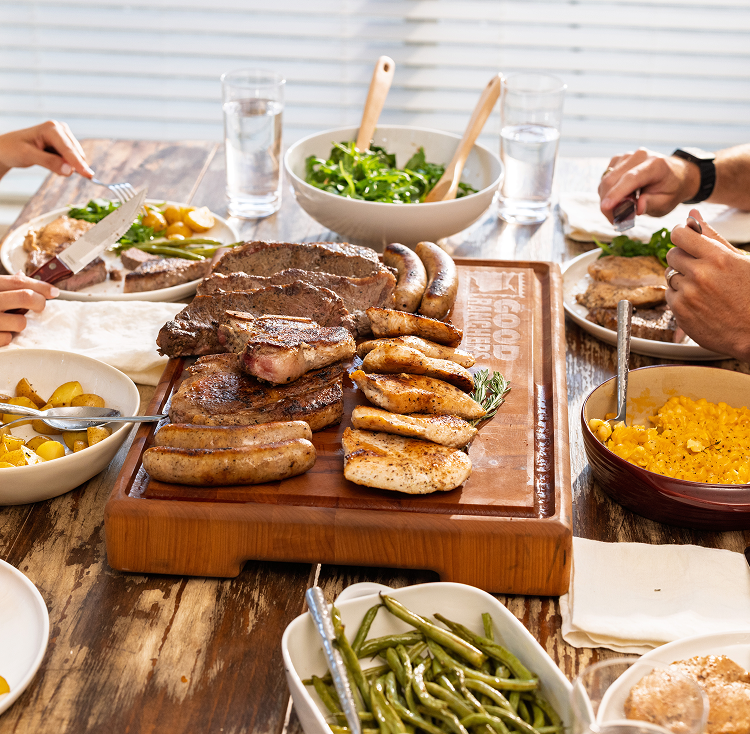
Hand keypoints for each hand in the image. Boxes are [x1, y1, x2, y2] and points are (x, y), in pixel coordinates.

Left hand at [0, 121, 93, 180]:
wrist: (6, 148)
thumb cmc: (13, 149)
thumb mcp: (28, 156)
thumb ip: (49, 162)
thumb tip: (70, 171)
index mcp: (51, 128)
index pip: (68, 150)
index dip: (79, 164)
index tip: (89, 176)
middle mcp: (60, 129)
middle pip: (76, 153)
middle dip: (70, 165)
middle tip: (53, 170)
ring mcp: (63, 135)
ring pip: (76, 157)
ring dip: (66, 165)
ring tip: (47, 162)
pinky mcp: (64, 142)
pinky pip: (72, 158)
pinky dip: (65, 164)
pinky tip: (52, 161)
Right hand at [0, 274, 58, 346]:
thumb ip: (3, 285)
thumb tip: (23, 276)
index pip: (19, 282)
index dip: (41, 286)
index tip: (54, 291)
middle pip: (26, 297)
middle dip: (39, 302)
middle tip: (39, 307)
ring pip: (21, 322)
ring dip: (18, 324)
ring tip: (5, 321)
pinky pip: (8, 339)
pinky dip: (6, 337)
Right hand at [598, 148, 699, 222]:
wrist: (676, 176)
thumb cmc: (671, 190)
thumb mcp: (666, 202)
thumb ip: (652, 204)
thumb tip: (638, 208)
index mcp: (655, 165)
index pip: (630, 179)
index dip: (616, 193)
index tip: (605, 207)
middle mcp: (639, 156)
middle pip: (612, 180)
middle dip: (608, 204)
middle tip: (615, 220)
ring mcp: (626, 157)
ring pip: (605, 181)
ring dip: (607, 200)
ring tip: (620, 210)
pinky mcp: (618, 160)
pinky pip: (604, 179)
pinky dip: (607, 193)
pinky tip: (619, 199)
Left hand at [665, 209, 749, 360]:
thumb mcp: (740, 260)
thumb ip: (713, 237)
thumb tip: (692, 215)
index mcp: (717, 258)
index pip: (680, 234)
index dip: (680, 235)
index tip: (684, 239)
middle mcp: (700, 274)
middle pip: (671, 254)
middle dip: (682, 258)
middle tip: (699, 268)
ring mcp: (688, 294)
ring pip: (669, 275)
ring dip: (682, 278)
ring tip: (704, 287)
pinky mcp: (679, 311)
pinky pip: (669, 295)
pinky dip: (680, 296)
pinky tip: (699, 301)